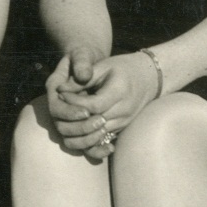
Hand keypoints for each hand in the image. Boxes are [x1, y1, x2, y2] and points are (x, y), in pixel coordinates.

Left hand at [41, 44, 159, 161]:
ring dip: (78, 131)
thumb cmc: (123, 67)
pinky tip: (75, 132)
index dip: (74, 102)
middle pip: (94, 123)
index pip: (93, 105)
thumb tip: (59, 90)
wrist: (148, 78)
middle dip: (73, 119)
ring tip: (64, 120)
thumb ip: (82, 79)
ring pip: (97, 135)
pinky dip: (88, 139)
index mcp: (119, 91)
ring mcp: (124, 122)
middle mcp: (124, 110)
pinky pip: (102, 139)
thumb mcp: (103, 66)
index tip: (61, 94)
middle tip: (58, 110)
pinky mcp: (122, 128)